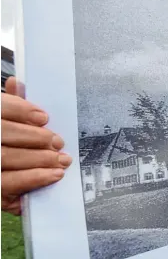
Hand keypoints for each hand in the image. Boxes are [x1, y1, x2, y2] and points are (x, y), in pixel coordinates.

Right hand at [1, 77, 71, 214]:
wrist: (5, 170)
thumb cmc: (8, 142)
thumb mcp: (8, 122)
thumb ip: (12, 106)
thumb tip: (18, 82)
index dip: (19, 109)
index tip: (44, 117)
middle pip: (3, 133)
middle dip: (35, 137)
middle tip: (59, 142)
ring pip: (6, 157)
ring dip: (40, 159)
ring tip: (63, 160)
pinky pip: (8, 184)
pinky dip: (34, 178)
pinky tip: (54, 175)